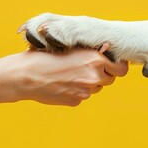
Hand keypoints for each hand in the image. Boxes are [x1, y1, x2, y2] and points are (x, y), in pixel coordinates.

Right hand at [7, 48, 128, 105]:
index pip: (121, 68)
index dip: (117, 66)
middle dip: (102, 74)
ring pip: (95, 88)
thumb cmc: (45, 56)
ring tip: (69, 74)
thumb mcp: (70, 47)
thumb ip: (90, 52)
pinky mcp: (75, 101)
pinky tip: (62, 83)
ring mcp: (84, 92)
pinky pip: (82, 96)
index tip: (113, 64)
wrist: (26, 75)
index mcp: (94, 60)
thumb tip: (104, 53)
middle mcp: (93, 77)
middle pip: (109, 79)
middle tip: (86, 67)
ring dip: (88, 82)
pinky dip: (76, 90)